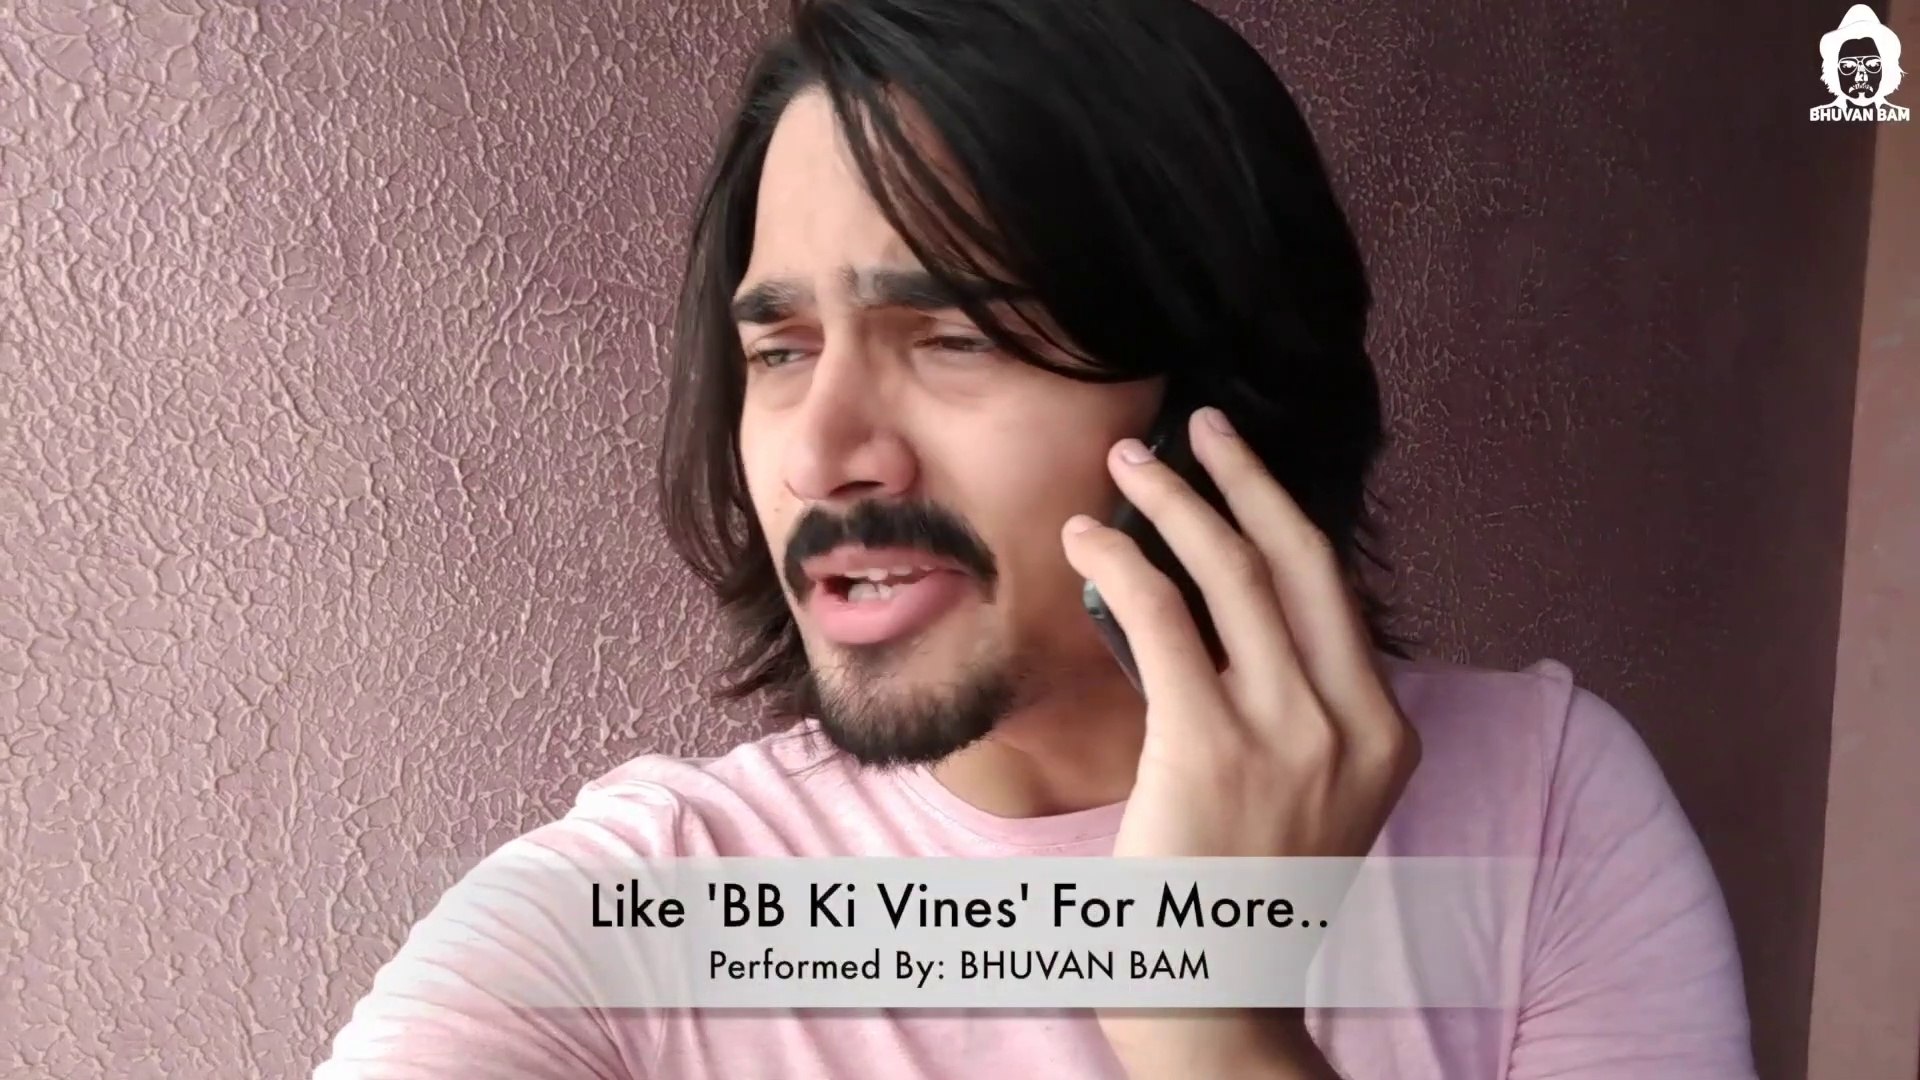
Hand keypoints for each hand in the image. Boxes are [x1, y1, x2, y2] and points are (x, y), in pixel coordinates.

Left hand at [1060, 407, 1420, 1077]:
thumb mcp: (1306, 796)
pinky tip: (1089, 540)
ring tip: (1125, 468)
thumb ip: (1292, 709)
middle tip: (1195, 426)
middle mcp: (1352, 727)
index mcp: (1385, 735)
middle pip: (1302, 561)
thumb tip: (1219, 609)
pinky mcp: (1212, 750)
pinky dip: (1123, 563)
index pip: (1335, 593)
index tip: (1237, 468)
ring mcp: (1290, 739)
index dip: (1281, 513)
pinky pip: (1165, 621)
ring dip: (1175, 505)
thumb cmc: (1239, 893)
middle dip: (1244, 478)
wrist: (1216, 999)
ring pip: (1235, 576)